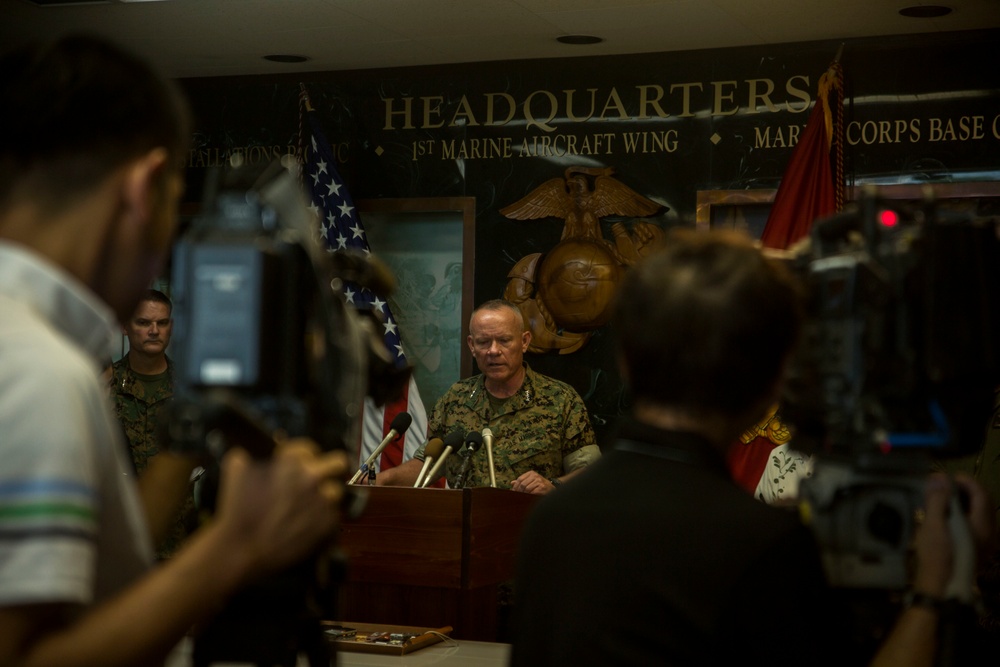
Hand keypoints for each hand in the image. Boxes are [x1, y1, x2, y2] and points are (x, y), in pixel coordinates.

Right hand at [214, 439, 347, 574]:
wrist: (243, 550)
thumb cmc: (237, 511)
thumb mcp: (236, 472)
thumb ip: (250, 456)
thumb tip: (251, 453)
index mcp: (291, 462)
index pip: (309, 448)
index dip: (302, 457)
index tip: (298, 466)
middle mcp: (312, 478)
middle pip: (339, 462)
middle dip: (329, 468)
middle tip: (317, 479)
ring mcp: (323, 501)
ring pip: (336, 491)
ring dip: (325, 496)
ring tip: (308, 507)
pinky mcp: (329, 524)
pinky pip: (332, 515)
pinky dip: (322, 518)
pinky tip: (306, 524)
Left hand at [511, 470, 554, 494]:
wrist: (551, 488)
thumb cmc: (539, 485)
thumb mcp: (531, 481)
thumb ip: (522, 481)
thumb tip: (512, 483)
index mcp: (531, 473)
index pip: (520, 479)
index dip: (515, 486)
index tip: (513, 492)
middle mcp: (535, 476)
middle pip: (523, 484)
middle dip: (519, 491)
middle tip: (517, 496)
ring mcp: (539, 481)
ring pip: (527, 489)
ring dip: (524, 494)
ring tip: (522, 497)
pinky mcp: (542, 487)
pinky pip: (532, 492)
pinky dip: (529, 496)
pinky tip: (528, 497)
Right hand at [912, 473, 997, 597]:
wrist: (940, 587)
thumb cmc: (937, 556)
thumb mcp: (933, 525)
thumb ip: (938, 500)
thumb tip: (939, 479)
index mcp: (982, 526)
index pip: (981, 494)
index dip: (966, 481)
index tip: (947, 477)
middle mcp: (990, 533)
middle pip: (984, 502)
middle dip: (965, 489)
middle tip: (944, 485)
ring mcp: (987, 542)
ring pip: (981, 513)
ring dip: (965, 501)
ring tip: (943, 498)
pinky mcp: (979, 549)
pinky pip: (977, 523)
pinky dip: (965, 513)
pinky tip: (948, 515)